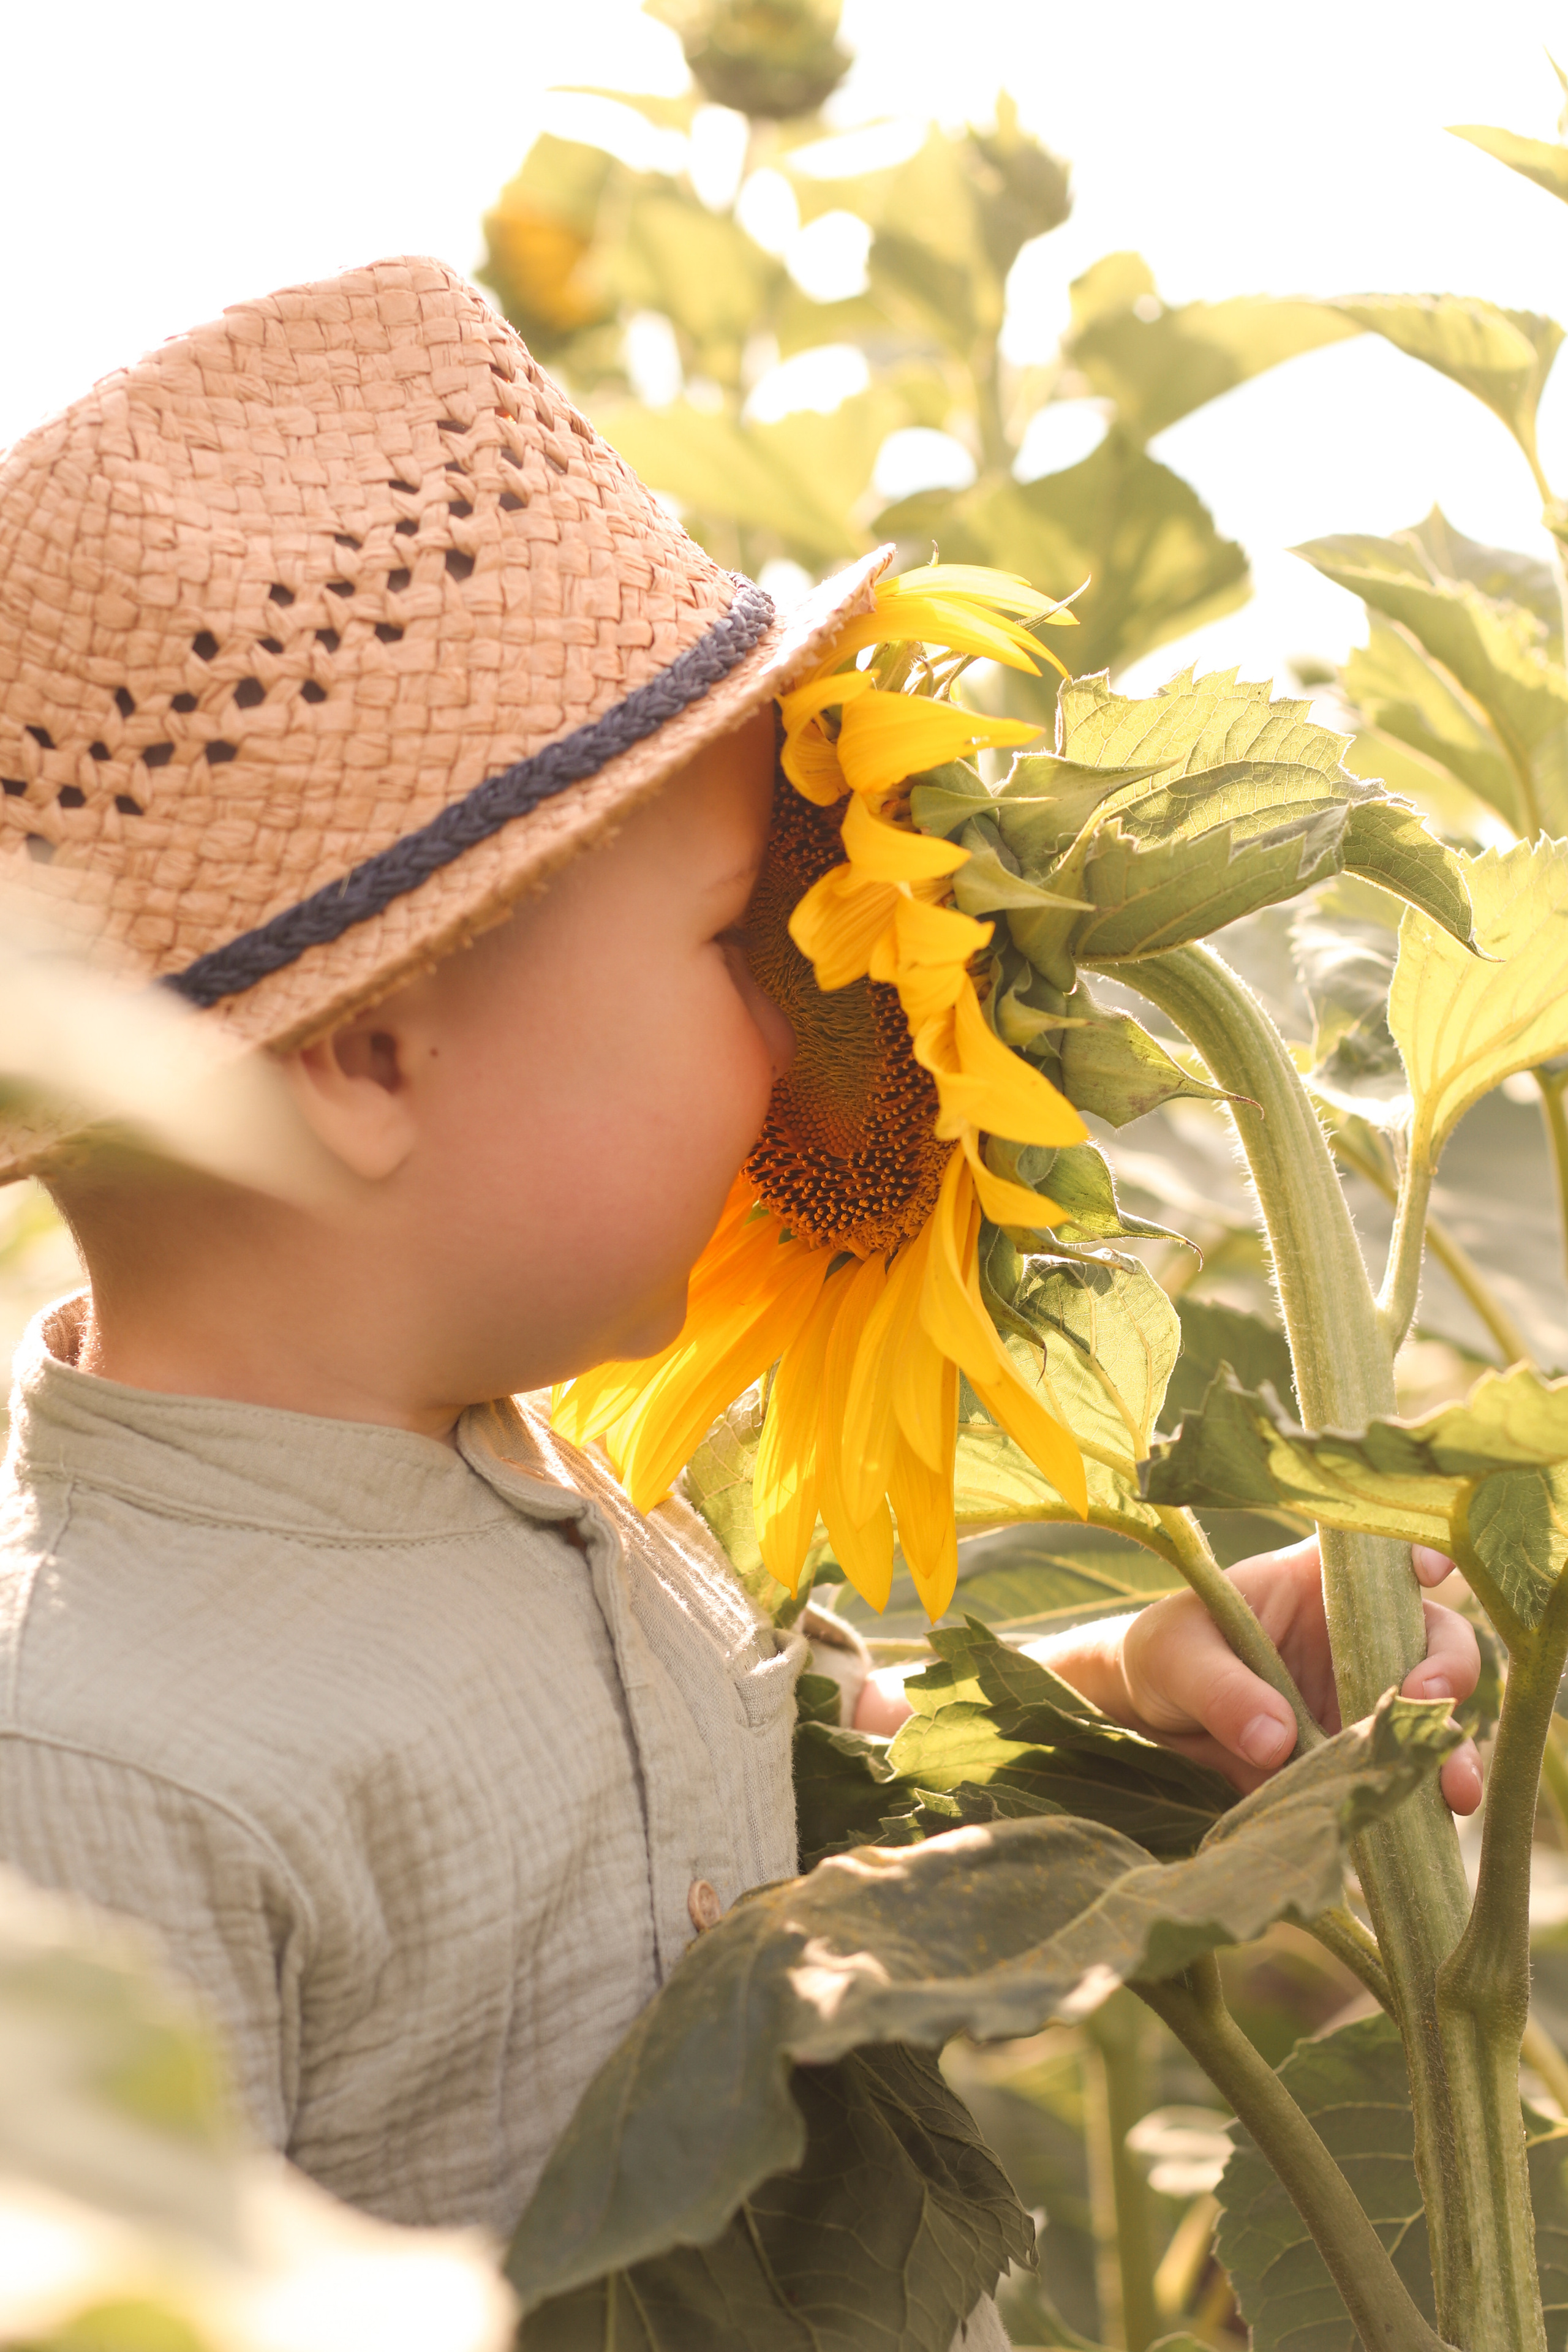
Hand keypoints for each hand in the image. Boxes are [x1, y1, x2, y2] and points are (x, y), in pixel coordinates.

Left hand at [1111, 1537, 1482, 1811]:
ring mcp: (1363, 1695)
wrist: (1148, 1719)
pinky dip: (1419, 1798)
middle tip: (1426, 1700)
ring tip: (1455, 1788)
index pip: (1382, 1555)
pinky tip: (1425, 1827)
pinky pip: (1400, 1771)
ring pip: (1431, 1716)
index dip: (1417, 1556)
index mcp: (1316, 1582)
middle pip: (1434, 1639)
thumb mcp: (1175, 1656)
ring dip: (1450, 1751)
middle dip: (1448, 1669)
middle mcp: (1356, 1634)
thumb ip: (1221, 1688)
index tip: (1428, 1572)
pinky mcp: (1357, 1752)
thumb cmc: (1162, 1655)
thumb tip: (1276, 1741)